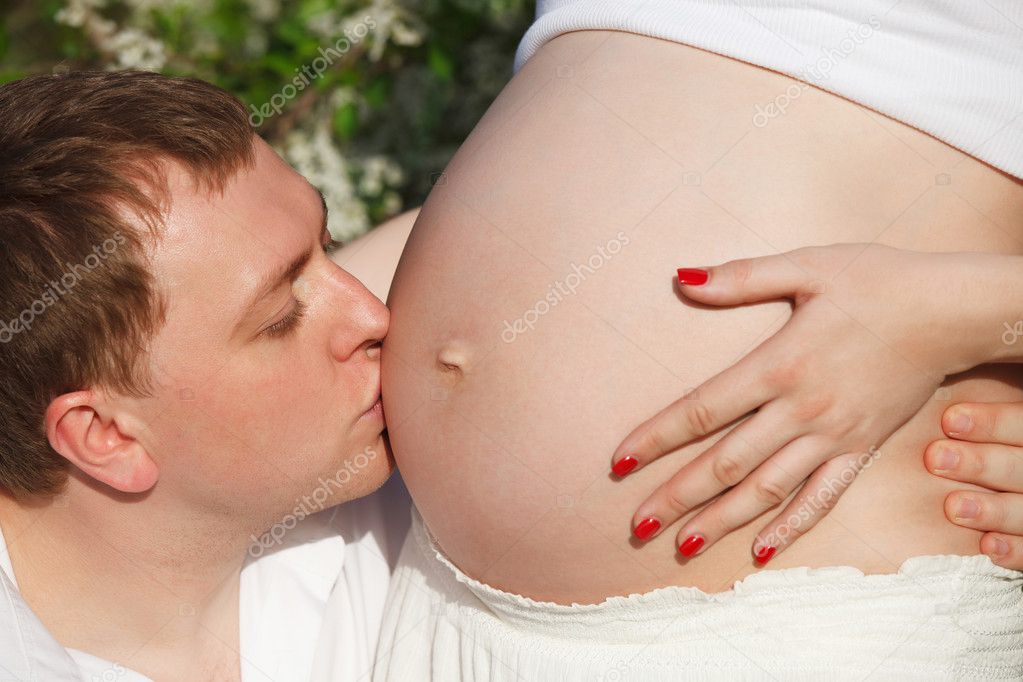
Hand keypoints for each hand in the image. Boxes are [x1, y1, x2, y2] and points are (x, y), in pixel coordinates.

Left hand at [611, 244, 996, 563]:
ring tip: (682, 544)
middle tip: (636, 524)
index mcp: (780, 364)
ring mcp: (833, 435)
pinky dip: (791, 526)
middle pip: (726, 462)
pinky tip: (760, 550)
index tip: (620, 462)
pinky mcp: (861, 449)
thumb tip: (683, 278)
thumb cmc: (877, 281)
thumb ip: (742, 277)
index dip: (657, 437)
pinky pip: (822, 497)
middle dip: (677, 495)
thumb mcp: (807, 265)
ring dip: (721, 519)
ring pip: (767, 489)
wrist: (952, 310)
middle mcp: (802, 409)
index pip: (703, 410)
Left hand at [925, 400, 1022, 568]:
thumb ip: (968, 422)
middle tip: (935, 459)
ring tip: (953, 506)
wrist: (1005, 500)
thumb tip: (918, 395)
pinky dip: (1014, 551)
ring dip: (994, 510)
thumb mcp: (983, 433)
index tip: (948, 419)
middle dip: (982, 463)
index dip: (993, 422)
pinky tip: (988, 547)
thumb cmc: (980, 452)